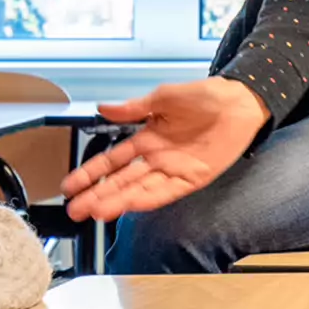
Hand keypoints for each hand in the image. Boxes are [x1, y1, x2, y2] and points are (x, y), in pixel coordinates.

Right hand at [60, 78, 270, 221]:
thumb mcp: (163, 97)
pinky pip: (166, 191)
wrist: (239, 102)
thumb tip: (103, 108)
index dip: (90, 173)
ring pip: (139, 190)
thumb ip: (134, 108)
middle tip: (75, 210)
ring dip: (117, 201)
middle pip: (120, 181)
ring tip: (96, 211)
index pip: (111, 160)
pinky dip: (147, 199)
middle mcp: (156, 158)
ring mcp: (173, 170)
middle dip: (97, 195)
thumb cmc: (204, 96)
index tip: (70, 185)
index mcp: (146, 138)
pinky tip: (129, 205)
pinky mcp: (192, 178)